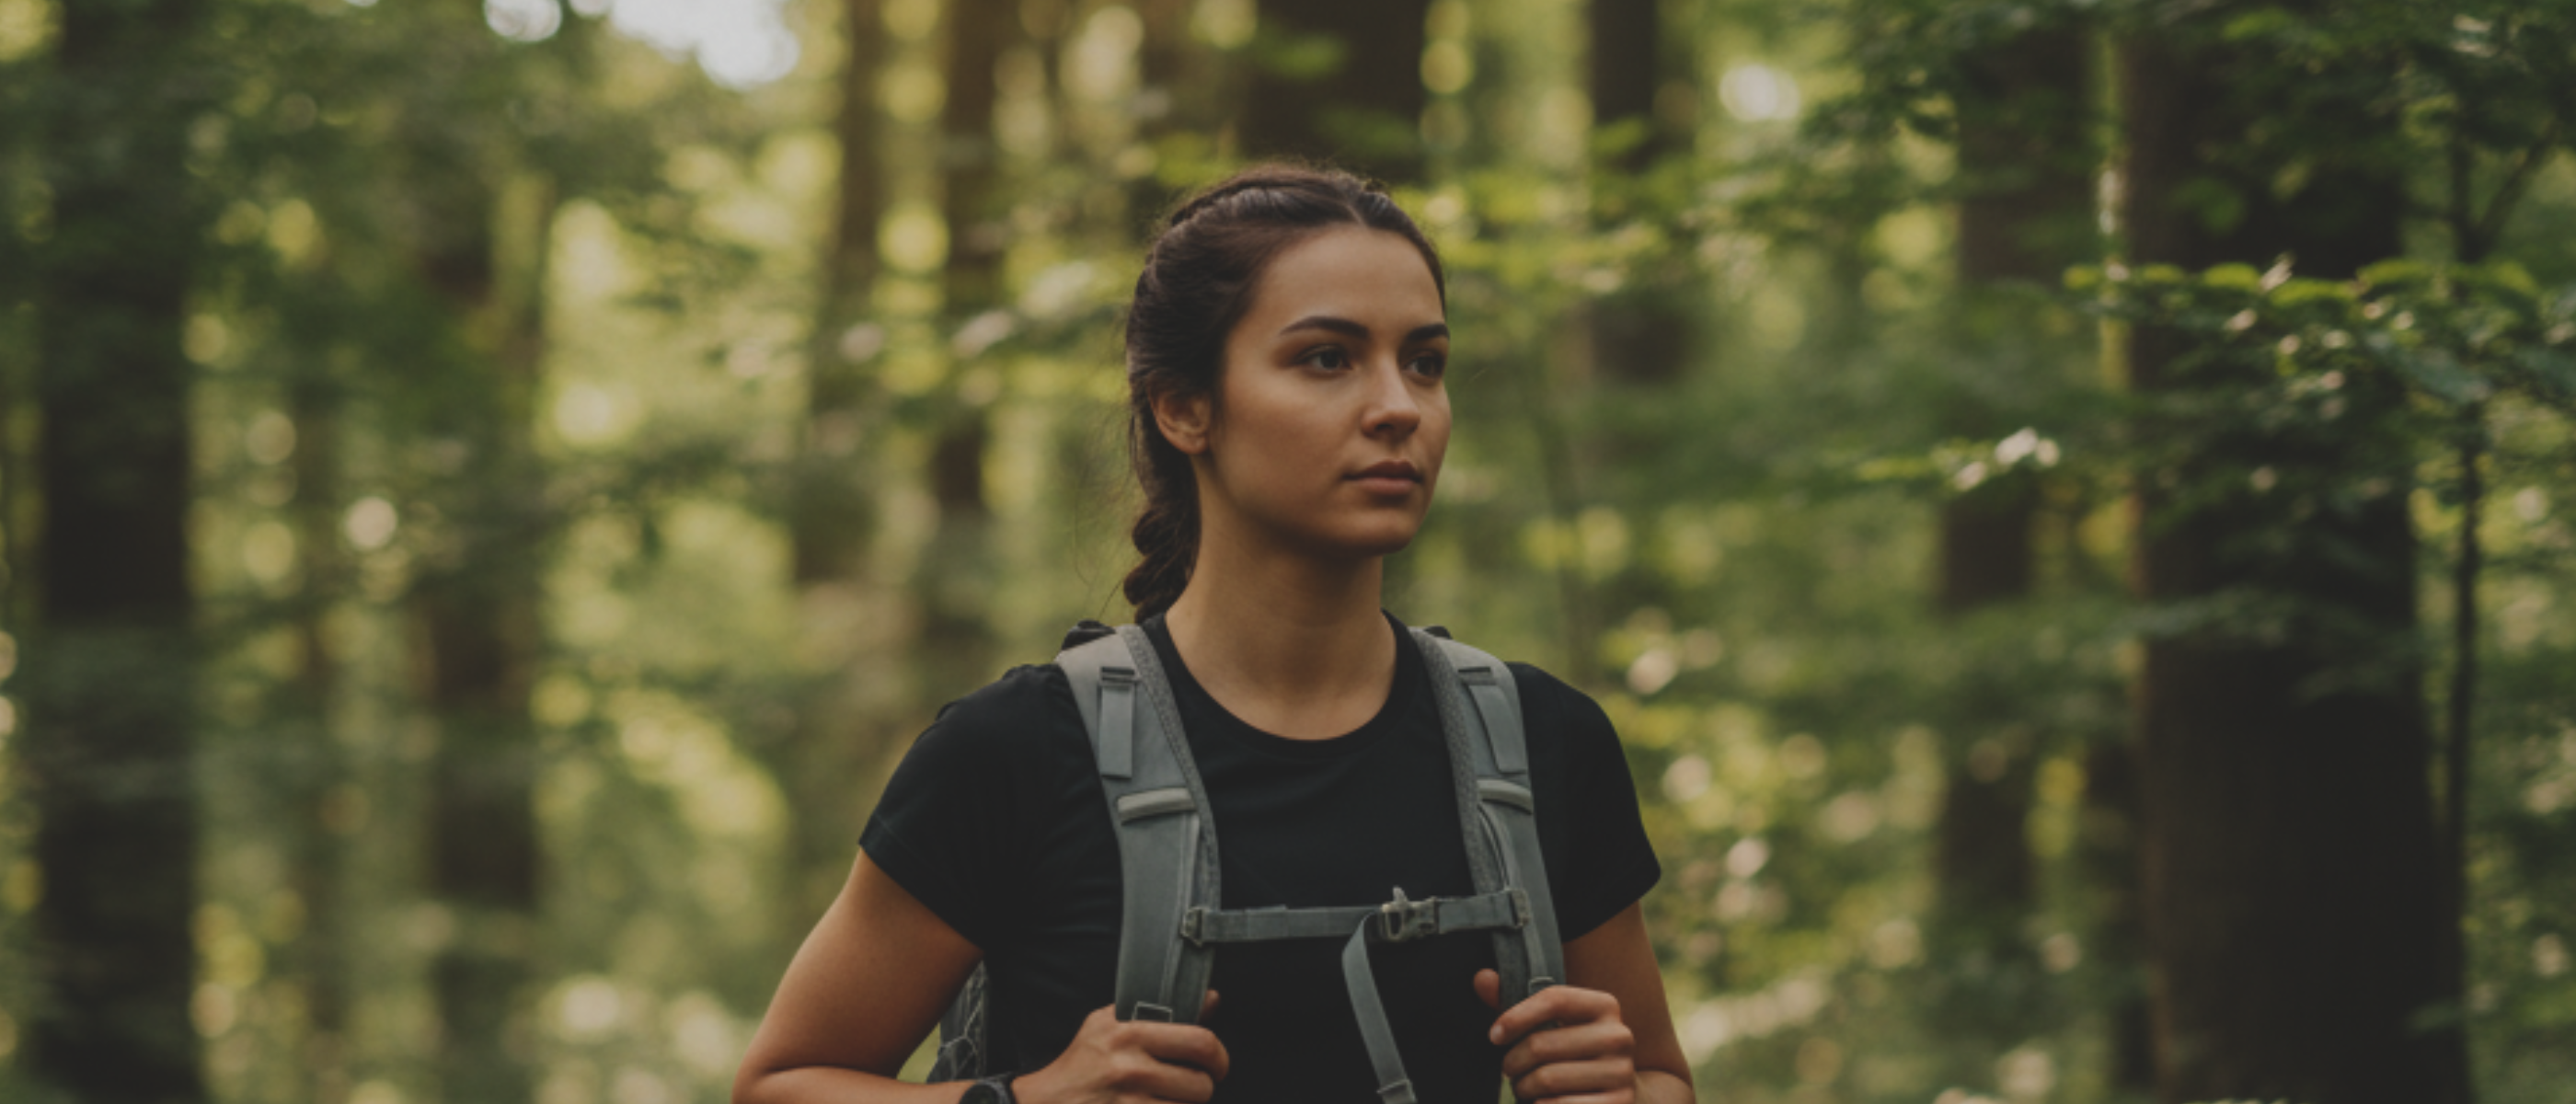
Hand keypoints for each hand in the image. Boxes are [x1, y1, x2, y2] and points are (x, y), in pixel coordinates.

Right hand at [1011, 993, 1227, 1103]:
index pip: (1199, 1042)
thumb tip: (1211, 999)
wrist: (1043, 1102)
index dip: (1218, 1057)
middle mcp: (1128, 1068)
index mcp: (1128, 1033)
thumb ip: (1161, 1012)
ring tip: (1162, 1099)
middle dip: (1201, 1089)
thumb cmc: (1080, 1064)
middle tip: (1191, 1086)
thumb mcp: (1110, 1024)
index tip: (1215, 1064)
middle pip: (1201, 1085)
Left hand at [1476, 970, 1635, 1103]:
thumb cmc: (1573, 1053)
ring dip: (1523, 1087)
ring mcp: (1621, 1072)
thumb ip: (1515, 1002)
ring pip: (1547, 1078)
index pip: (1553, 999)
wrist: (1617, 1092)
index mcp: (1604, 1006)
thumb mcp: (1549, 1024)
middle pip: (1541, 1044)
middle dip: (1513, 1061)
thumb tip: (1482, 978)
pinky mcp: (1619, 1103)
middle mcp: (1618, 1036)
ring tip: (1524, 1087)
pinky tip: (1540, 1103)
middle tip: (1509, 1070)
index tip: (1494, 1036)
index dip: (1515, 1016)